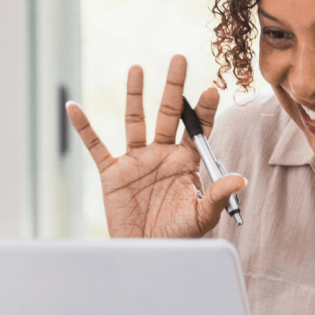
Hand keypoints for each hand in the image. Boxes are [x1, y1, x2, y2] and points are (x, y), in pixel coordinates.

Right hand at [66, 55, 245, 237]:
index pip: (197, 128)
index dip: (204, 109)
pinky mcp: (112, 173)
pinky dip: (84, 128)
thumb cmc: (179, 236)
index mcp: (186, 161)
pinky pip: (96, 146)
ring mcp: (136, 161)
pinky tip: (74, 108)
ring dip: (135, 95)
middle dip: (174, 87)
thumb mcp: (202, 217)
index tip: (212, 90)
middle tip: (179, 59)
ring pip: (135, 120)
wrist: (147, 254)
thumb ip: (218, 195)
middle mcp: (162, 154)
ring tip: (137, 68)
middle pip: (168, 114)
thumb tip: (241, 179)